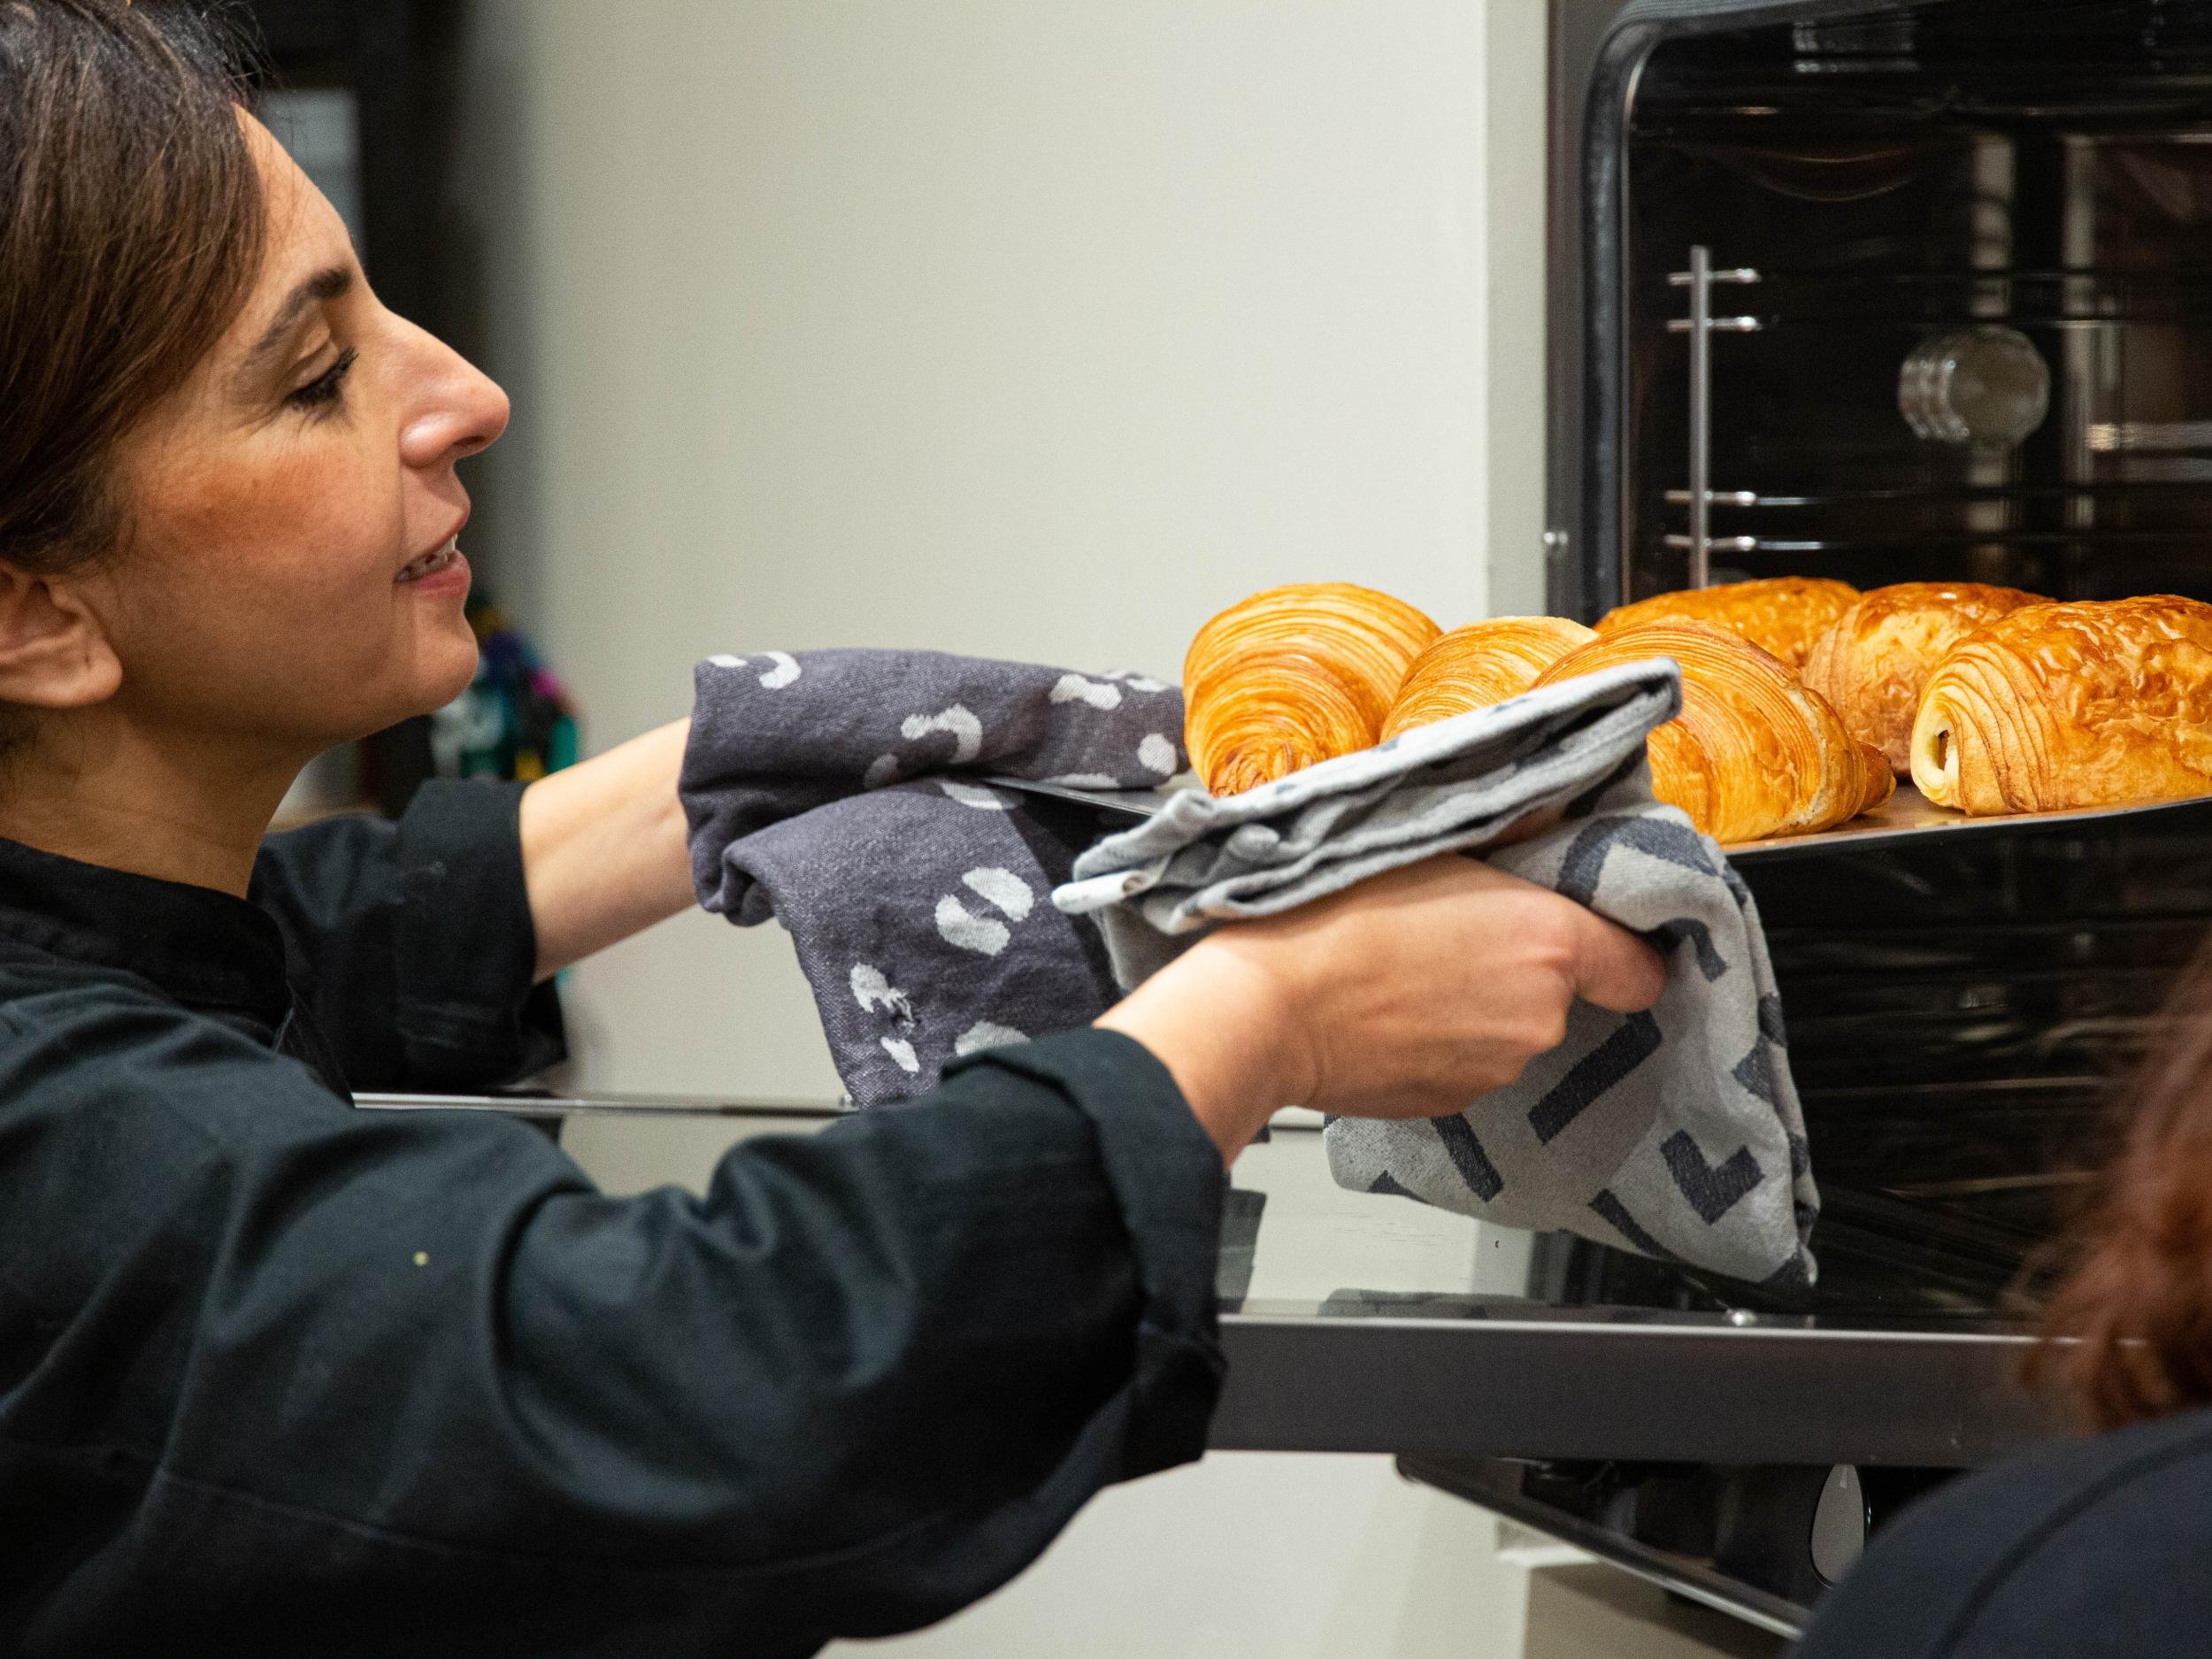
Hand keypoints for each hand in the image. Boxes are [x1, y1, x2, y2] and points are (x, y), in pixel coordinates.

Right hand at [1095, 855, 1666, 1162]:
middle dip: (1520, 964)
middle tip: (1455, 927)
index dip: (1623, 948)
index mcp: (1548, 942)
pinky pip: (1467, 1062)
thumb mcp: (1423, 844)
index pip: (1641, 965)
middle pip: (1561, 989)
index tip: (1595, 932)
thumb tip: (1545, 815)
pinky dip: (1440, 1040)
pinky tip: (1388, 1011)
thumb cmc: (1331, 918)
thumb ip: (1502, 839)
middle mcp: (1539, 1016)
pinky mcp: (1451, 1102)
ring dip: (1477, 1003)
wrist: (1262, 1010)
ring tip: (1407, 968)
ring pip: (1510, 1027)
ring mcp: (1496, 1068)